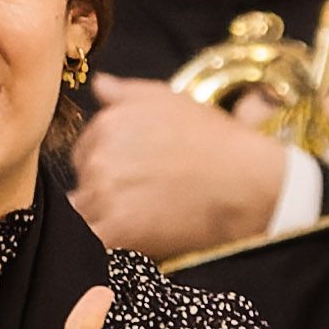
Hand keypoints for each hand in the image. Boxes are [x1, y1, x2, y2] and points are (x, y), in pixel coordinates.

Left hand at [69, 77, 290, 258]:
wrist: (246, 183)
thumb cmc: (216, 142)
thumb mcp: (171, 100)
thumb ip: (126, 92)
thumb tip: (99, 86)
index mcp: (107, 123)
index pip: (85, 150)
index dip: (109, 165)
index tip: (136, 174)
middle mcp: (98, 156)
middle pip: (82, 181)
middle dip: (104, 190)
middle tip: (144, 196)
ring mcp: (103, 194)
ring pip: (84, 213)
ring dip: (105, 218)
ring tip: (146, 216)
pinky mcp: (114, 231)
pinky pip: (92, 241)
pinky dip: (109, 241)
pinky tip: (136, 237)